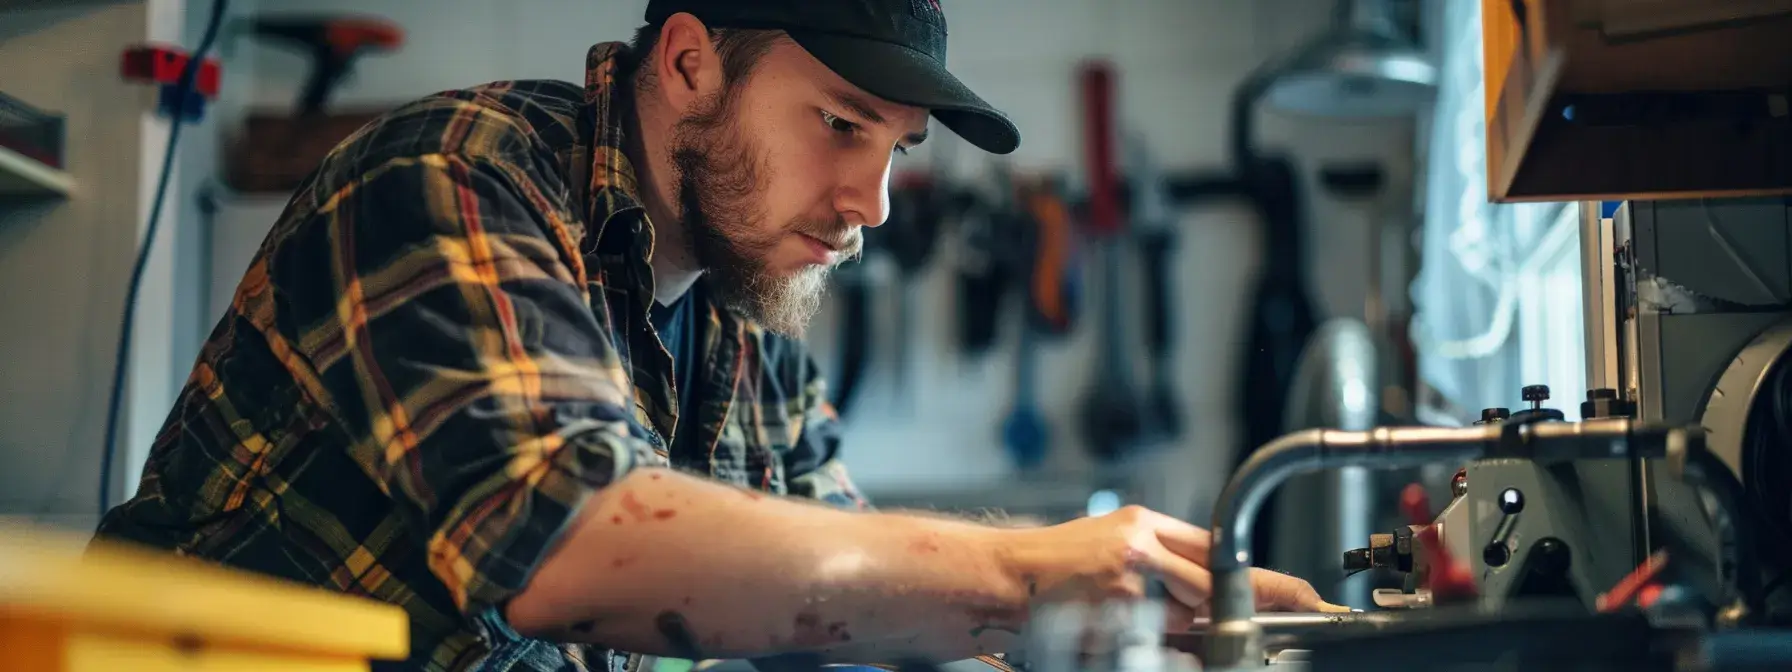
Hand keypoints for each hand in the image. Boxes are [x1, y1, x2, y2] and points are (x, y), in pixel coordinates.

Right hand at [1010, 505, 1344, 624]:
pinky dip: (1153, 643)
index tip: (1306, 596)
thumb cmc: (1053, 565)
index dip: (1267, 579)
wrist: (1002, 576)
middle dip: (1245, 608)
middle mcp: (1141, 544)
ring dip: (1188, 630)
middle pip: (1216, 582)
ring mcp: (1128, 576)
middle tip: (1287, 617)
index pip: (1221, 549)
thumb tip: (1211, 596)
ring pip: (1188, 615)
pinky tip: (1123, 631)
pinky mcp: (1113, 605)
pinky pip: (1155, 637)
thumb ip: (1163, 563)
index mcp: (1144, 525)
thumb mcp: (1111, 543)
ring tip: (1145, 617)